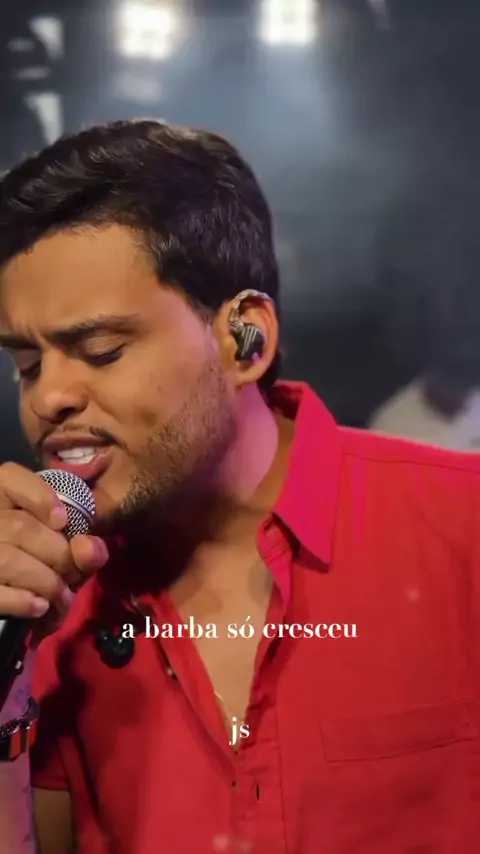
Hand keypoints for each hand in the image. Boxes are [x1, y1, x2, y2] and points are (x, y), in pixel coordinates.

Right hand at [0, 462, 108, 619]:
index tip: (63, 522)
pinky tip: (39, 607)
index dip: (40, 497)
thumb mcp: (67, 554)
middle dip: (58, 555)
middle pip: (20, 526)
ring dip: (45, 582)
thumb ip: (86, 550)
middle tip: (72, 576)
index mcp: (1, 498)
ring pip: (7, 560)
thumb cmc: (43, 570)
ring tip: (60, 597)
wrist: (14, 606)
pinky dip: (21, 602)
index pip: (9, 477)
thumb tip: (88, 548)